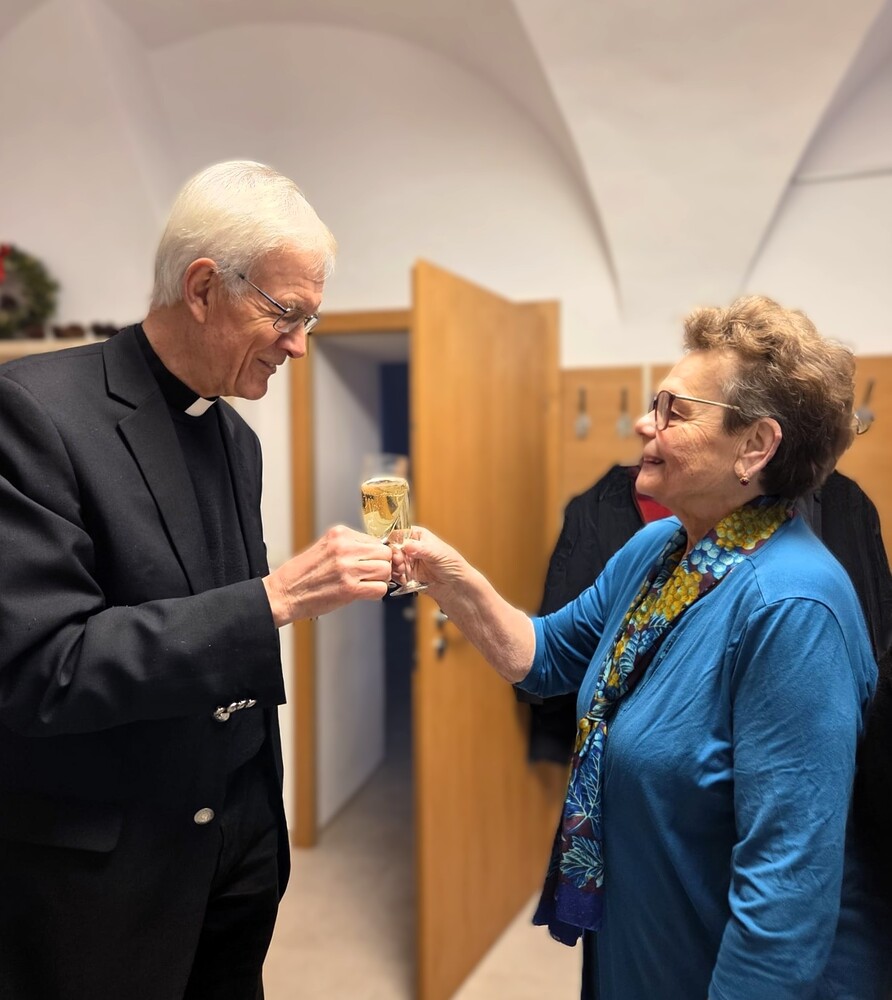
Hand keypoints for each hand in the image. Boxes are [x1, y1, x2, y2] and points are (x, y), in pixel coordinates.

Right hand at [263, 525, 392, 626]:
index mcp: (340, 534)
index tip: (371, 563)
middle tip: (372, 574)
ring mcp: (348, 568)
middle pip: (385, 554)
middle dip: (382, 565)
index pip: (376, 541)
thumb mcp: (325, 547)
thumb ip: (349, 546)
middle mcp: (345, 548)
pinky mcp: (350, 588)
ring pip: (385, 571)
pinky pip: (380, 589)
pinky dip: (375, 593)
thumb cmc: (303, 574)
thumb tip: (376, 552)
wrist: (285, 593)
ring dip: (380, 580)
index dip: (376, 554)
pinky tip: (362, 593)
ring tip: (366, 583)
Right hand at [394, 526, 468, 594]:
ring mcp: (408, 562)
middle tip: (399, 562)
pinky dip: (397, 577)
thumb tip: (407, 545)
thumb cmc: (453, 565)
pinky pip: (395, 575)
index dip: (394, 541)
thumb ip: (421, 549)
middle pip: (392, 549)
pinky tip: (404, 579)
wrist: (456, 586)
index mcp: (418, 536)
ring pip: (392, 563)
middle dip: (393, 557)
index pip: (398, 534)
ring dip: (394, 568)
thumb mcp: (438, 553)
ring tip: (403, 571)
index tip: (395, 549)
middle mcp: (411, 548)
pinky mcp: (407, 575)